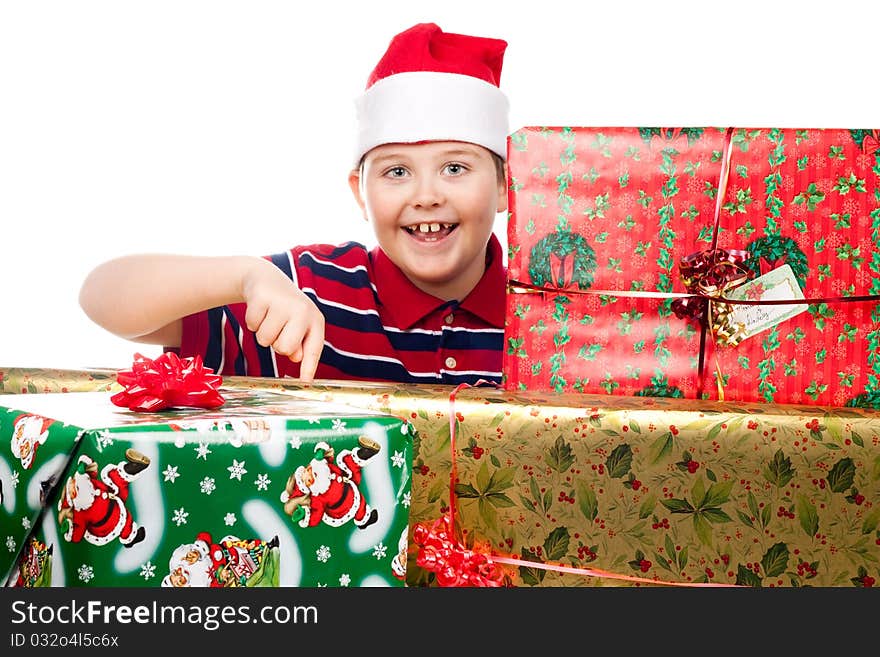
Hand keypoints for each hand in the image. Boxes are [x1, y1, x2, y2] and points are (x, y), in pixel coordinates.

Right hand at [241, 258, 324, 380]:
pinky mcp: (262, 298)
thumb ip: (299, 345)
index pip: (313, 348)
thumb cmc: (285, 309)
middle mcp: (303, 310)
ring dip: (263, 333)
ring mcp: (283, 303)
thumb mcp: (297, 326)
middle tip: (278, 329)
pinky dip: (252, 322)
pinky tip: (260, 309)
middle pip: (284, 349)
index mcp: (315, 320)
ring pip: (265, 340)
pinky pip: (252, 326)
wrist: (266, 279)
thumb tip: (297, 357)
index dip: (309, 367)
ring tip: (269, 317)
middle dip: (276, 344)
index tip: (305, 382)